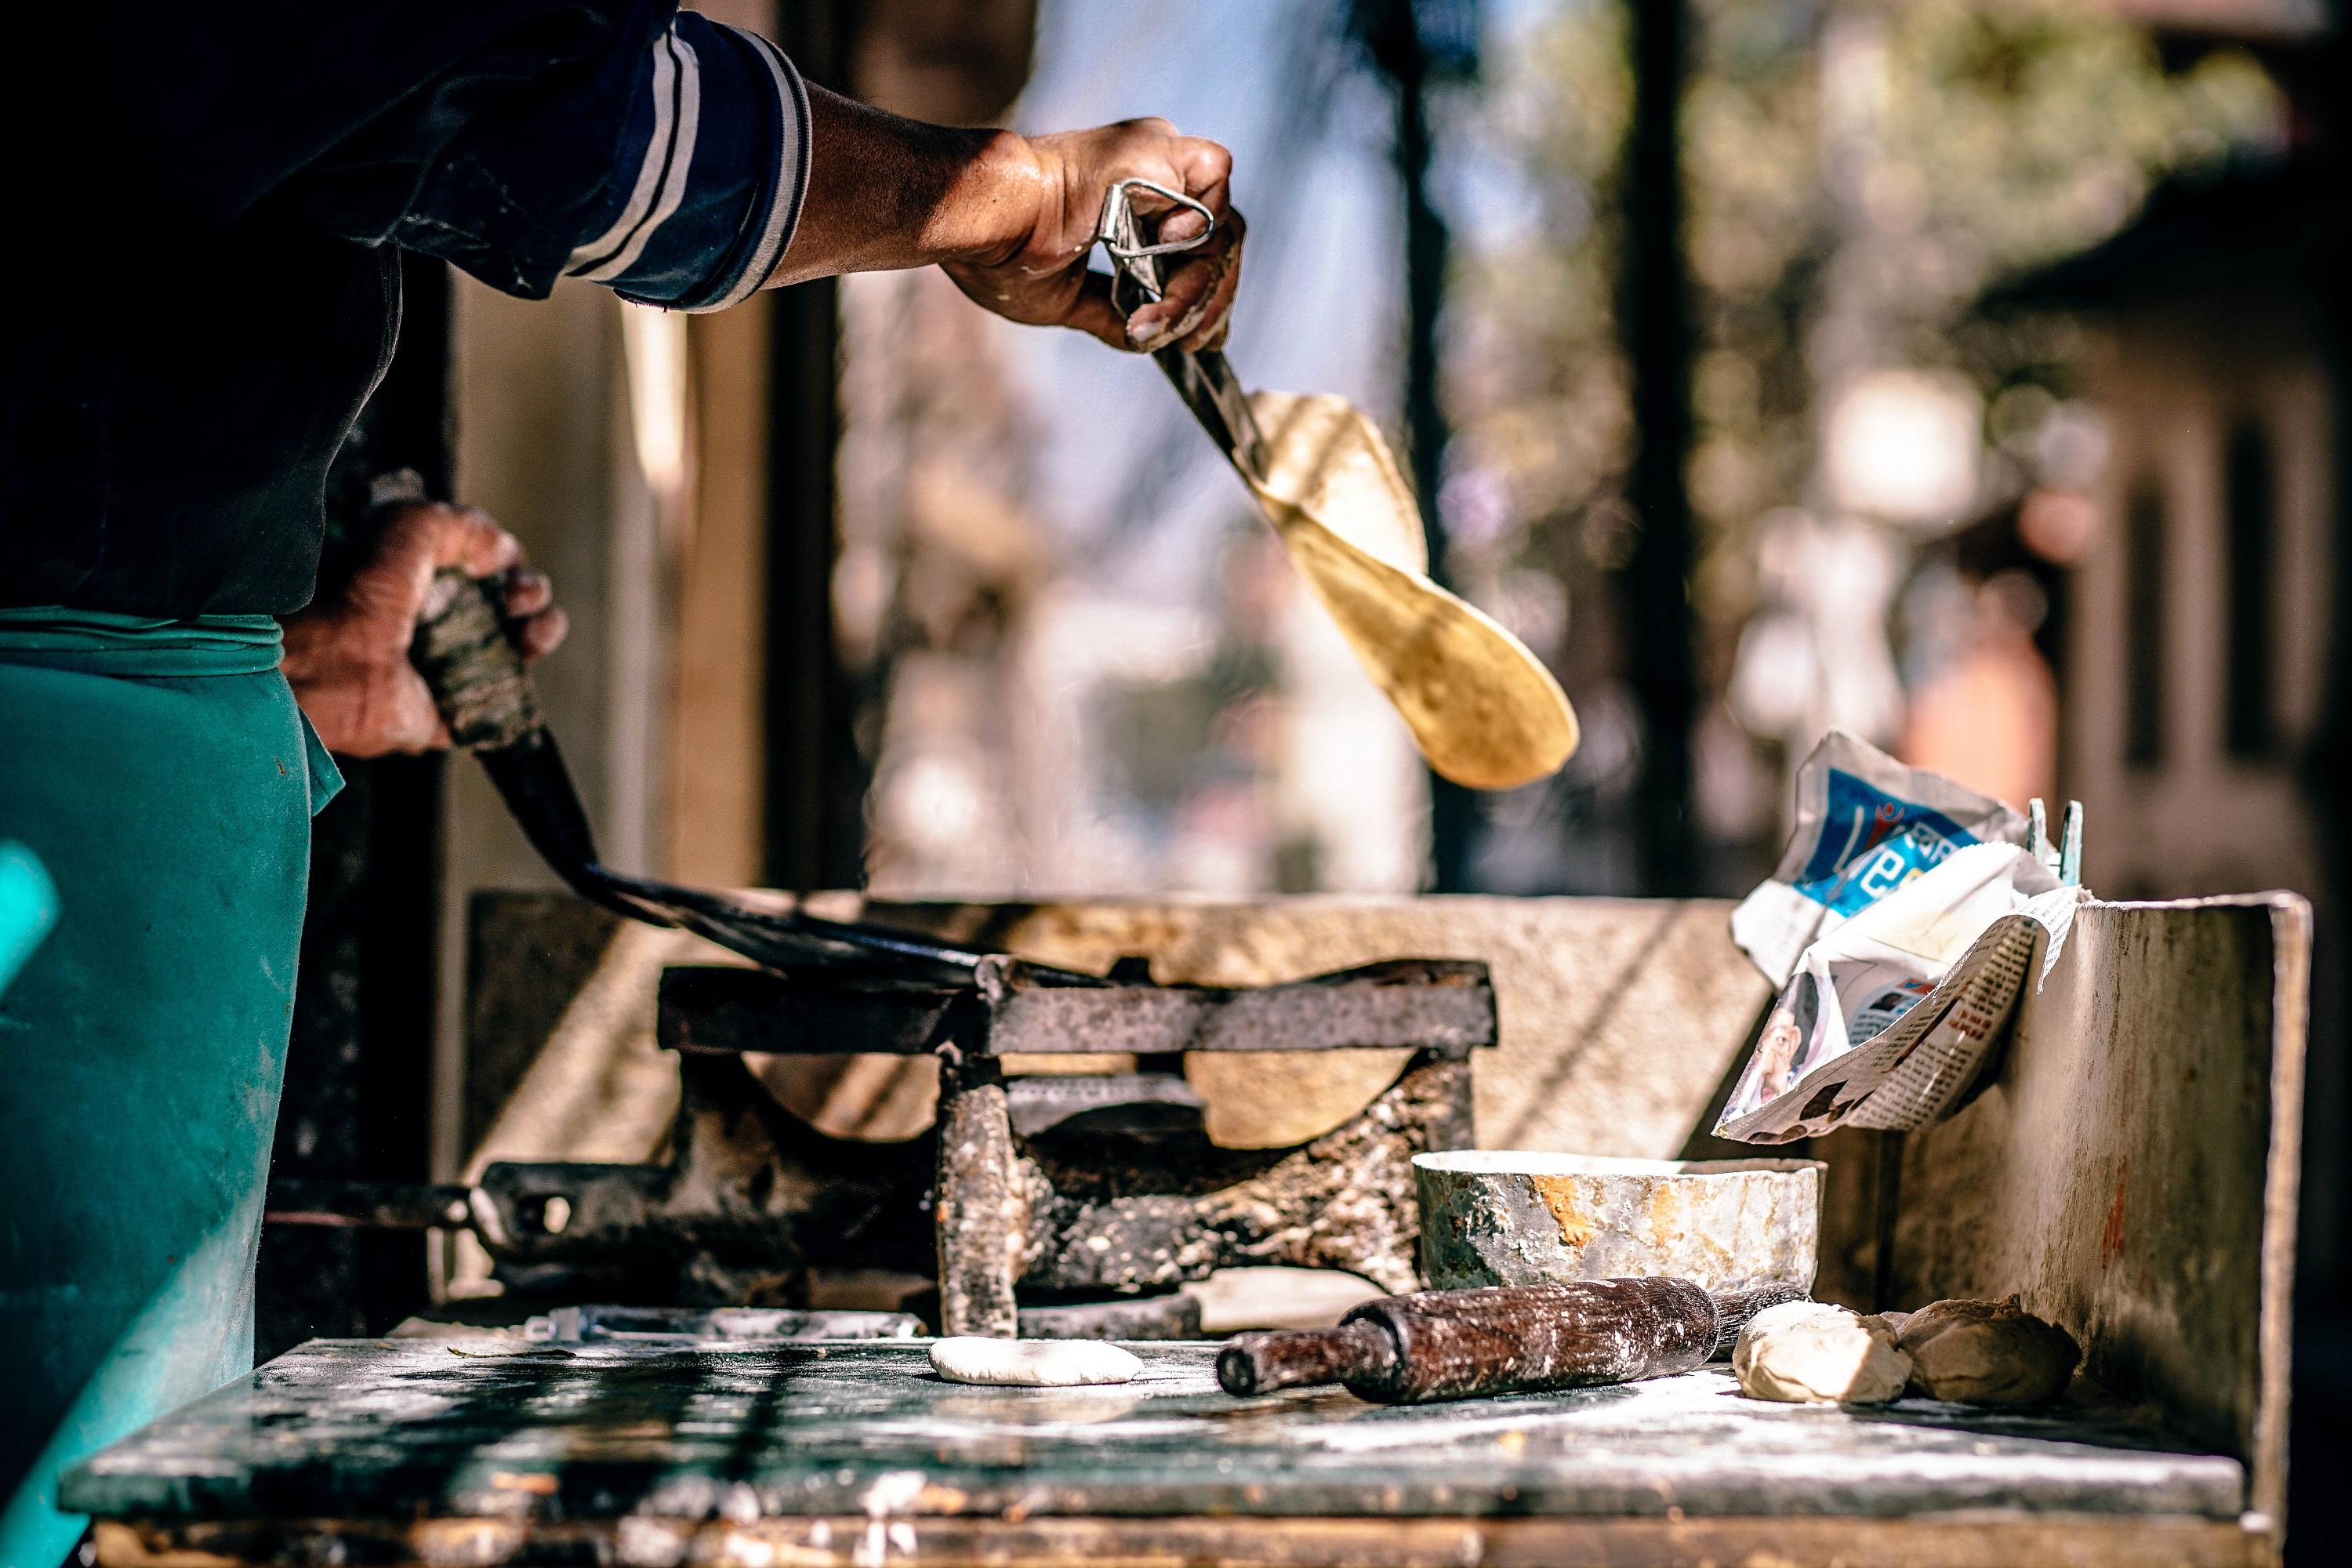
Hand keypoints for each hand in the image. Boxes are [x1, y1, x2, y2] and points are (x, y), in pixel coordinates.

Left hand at [281, 499, 566, 756]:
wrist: (334, 667)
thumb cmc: (358, 592)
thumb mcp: (407, 526)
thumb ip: (459, 523)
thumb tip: (501, 550)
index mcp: (410, 580)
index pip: (473, 565)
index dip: (498, 557)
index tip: (499, 559)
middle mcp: (427, 622)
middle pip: (501, 603)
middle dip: (524, 590)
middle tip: (518, 593)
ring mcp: (441, 668)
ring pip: (511, 644)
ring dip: (538, 623)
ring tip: (533, 619)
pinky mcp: (451, 710)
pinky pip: (505, 693)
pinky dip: (529, 664)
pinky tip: (533, 643)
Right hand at [941, 118, 1244, 353]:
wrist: (988, 223)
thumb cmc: (1006, 255)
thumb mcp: (1068, 299)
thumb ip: (1111, 312)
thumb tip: (1145, 340)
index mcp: (1131, 201)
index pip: (1201, 246)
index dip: (1211, 296)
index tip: (1204, 341)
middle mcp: (1152, 174)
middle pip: (1221, 241)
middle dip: (1211, 301)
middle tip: (1189, 342)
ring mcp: (1159, 160)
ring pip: (1223, 226)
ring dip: (1198, 287)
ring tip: (1159, 320)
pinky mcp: (1159, 152)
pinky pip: (1215, 186)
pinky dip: (1203, 227)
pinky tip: (1166, 251)